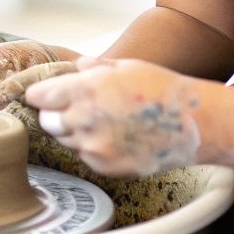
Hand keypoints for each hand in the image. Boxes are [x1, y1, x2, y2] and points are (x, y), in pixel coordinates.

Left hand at [24, 57, 208, 177]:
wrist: (192, 123)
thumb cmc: (160, 88)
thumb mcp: (126, 66)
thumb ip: (94, 68)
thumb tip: (75, 69)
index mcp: (87, 89)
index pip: (40, 97)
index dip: (42, 95)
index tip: (45, 95)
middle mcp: (85, 120)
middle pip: (48, 122)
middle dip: (55, 114)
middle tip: (74, 109)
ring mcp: (95, 147)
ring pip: (66, 141)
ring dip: (74, 132)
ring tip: (102, 122)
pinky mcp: (106, 167)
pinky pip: (87, 157)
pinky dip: (93, 148)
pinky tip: (115, 137)